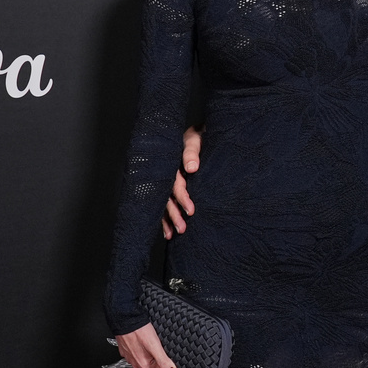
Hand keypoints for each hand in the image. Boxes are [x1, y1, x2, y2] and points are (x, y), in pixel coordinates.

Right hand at [116, 323, 177, 367]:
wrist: (124, 319)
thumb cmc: (138, 330)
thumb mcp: (155, 345)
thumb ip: (163, 360)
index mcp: (143, 364)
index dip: (168, 364)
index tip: (170, 357)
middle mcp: (135, 363)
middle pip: (153, 364)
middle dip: (159, 357)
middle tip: (161, 346)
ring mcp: (130, 356)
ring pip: (145, 357)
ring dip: (151, 351)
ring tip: (153, 341)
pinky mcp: (126, 349)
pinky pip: (138, 351)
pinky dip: (143, 347)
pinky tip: (144, 340)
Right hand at [161, 125, 200, 239]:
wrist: (203, 132)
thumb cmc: (201, 134)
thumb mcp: (197, 138)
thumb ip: (192, 151)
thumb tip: (191, 168)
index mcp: (171, 162)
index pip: (175, 183)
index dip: (182, 197)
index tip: (191, 211)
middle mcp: (167, 173)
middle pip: (167, 196)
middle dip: (173, 213)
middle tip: (182, 229)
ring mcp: (168, 179)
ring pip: (165, 201)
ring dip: (168, 219)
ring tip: (173, 235)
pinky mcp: (173, 184)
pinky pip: (167, 202)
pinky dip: (166, 216)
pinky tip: (167, 231)